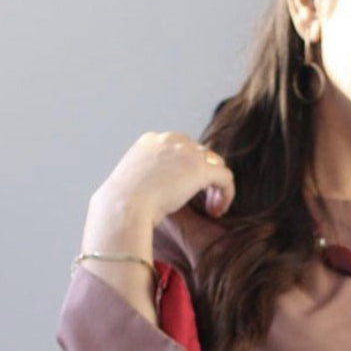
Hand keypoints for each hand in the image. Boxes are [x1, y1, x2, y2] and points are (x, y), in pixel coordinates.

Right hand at [93, 131, 234, 226]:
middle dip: (204, 178)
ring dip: (216, 187)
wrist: (123, 207)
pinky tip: (218, 210)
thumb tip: (164, 190)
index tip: (185, 193)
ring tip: (212, 209)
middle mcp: (169, 140)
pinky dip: (227, 194)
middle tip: (204, 203)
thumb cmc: (123, 205)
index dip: (189, 171)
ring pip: (215, 164)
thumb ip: (151, 178)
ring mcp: (186, 152)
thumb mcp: (135, 183)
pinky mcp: (200, 168)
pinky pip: (225, 178)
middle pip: (201, 154)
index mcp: (150, 141)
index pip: (181, 148)